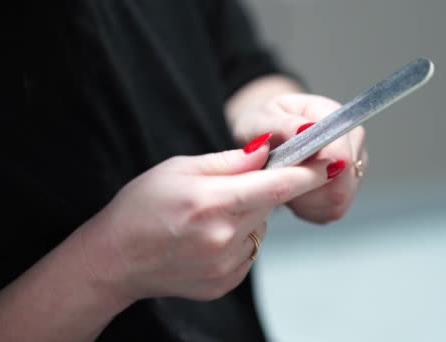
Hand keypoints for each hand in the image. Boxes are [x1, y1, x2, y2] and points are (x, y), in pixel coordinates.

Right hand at [79, 139, 333, 302]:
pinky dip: (238, 239)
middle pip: (269, 205)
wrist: (115, 260)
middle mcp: (224, 238)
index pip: (277, 186)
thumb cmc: (140, 208)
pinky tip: (206, 238)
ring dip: (247, 216)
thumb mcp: (179, 168)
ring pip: (259, 229)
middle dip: (262, 191)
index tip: (330, 163)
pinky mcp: (225, 282)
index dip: (308, 174)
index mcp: (213, 203)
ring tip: (208, 216)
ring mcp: (226, 265)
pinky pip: (248, 252)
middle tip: (227, 188)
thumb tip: (268, 151)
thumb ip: (230, 161)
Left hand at [230, 93, 366, 223]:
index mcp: (335, 118)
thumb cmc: (265, 121)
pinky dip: (309, 209)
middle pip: (342, 185)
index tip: (291, 174)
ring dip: (307, 200)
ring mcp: (353, 167)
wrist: (267, 131)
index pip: (342, 154)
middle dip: (307, 189)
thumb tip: (304, 128)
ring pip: (337, 202)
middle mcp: (351, 142)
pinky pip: (331, 211)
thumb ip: (284, 124)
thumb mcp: (263, 117)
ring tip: (286, 182)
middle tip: (281, 179)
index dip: (318, 171)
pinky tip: (295, 192)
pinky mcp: (347, 189)